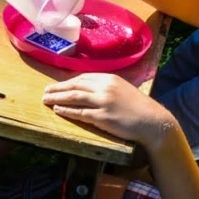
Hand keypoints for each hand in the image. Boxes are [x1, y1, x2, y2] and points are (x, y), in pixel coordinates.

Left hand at [44, 73, 175, 147]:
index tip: (57, 85)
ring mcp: (103, 102)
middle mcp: (105, 88)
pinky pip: (80, 113)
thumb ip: (106, 87)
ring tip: (46, 100)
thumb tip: (89, 88)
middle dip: (58, 88)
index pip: (83, 77)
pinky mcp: (103, 117)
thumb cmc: (138, 107)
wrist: (152, 121)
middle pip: (75, 85)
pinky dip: (67, 111)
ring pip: (74, 97)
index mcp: (110, 79)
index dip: (68, 81)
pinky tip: (58, 110)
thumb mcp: (123, 89)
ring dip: (58, 98)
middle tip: (45, 91)